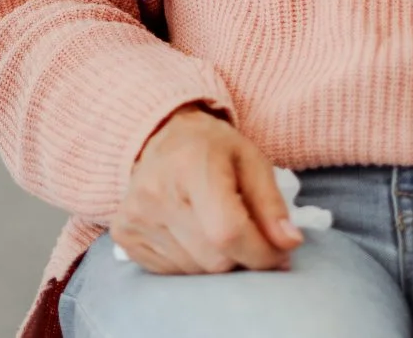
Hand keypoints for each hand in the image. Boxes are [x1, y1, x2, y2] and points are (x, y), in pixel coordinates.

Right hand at [111, 107, 300, 274]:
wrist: (160, 137)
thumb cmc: (212, 149)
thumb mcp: (252, 161)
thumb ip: (272, 204)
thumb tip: (289, 244)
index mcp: (191, 165)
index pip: (228, 231)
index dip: (261, 253)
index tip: (279, 254)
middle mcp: (155, 192)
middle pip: (213, 258)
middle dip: (241, 257)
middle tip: (247, 238)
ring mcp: (134, 216)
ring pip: (194, 271)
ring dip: (216, 261)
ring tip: (217, 233)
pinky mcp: (123, 235)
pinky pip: (170, 274)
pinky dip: (191, 264)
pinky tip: (192, 236)